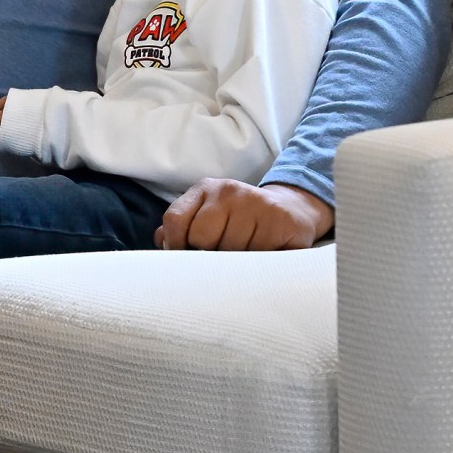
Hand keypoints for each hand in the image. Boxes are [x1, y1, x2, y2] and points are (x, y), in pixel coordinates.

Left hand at [156, 180, 332, 250]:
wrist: (292, 211)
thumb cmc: (244, 221)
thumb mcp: (211, 216)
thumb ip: (184, 227)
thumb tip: (160, 240)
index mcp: (206, 189)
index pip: (174, 220)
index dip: (176, 246)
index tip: (188, 260)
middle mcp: (228, 191)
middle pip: (200, 238)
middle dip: (210, 256)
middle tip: (226, 257)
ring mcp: (255, 202)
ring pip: (229, 251)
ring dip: (236, 263)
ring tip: (248, 256)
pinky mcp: (278, 219)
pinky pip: (257, 255)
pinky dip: (258, 263)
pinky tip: (264, 255)